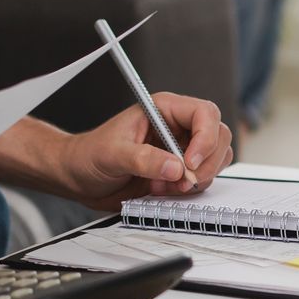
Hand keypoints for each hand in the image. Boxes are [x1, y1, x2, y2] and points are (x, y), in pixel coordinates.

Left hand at [57, 93, 234, 210]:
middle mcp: (176, 126)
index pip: (204, 113)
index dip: (205, 137)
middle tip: (184, 181)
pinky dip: (190, 189)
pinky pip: (203, 179)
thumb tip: (175, 167)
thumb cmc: (90, 155)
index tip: (189, 162)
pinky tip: (163, 189)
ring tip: (166, 184)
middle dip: (206, 162)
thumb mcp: (113, 154)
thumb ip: (143, 160)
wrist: (80, 177)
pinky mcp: (179, 171)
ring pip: (216, 158)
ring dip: (198, 178)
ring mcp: (181, 149)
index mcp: (163, 109)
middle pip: (218, 135)